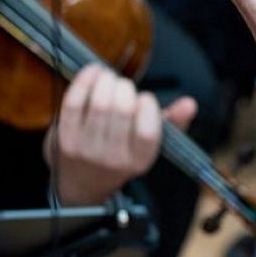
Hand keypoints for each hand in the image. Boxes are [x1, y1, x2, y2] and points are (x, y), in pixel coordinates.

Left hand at [46, 65, 195, 205]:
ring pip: (98, 103)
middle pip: (121, 110)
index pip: (147, 129)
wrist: (83, 183)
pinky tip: (93, 73)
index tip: (144, 98)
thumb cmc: (122, 155)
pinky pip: (73, 103)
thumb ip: (173, 123)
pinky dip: (84, 81)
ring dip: (106, 81)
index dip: (147, 104)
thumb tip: (190, 103)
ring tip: (108, 78)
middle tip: (124, 85)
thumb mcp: (150, 144)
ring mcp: (86, 149)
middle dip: (125, 87)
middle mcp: (113, 158)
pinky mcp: (65, 138)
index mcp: (140, 160)